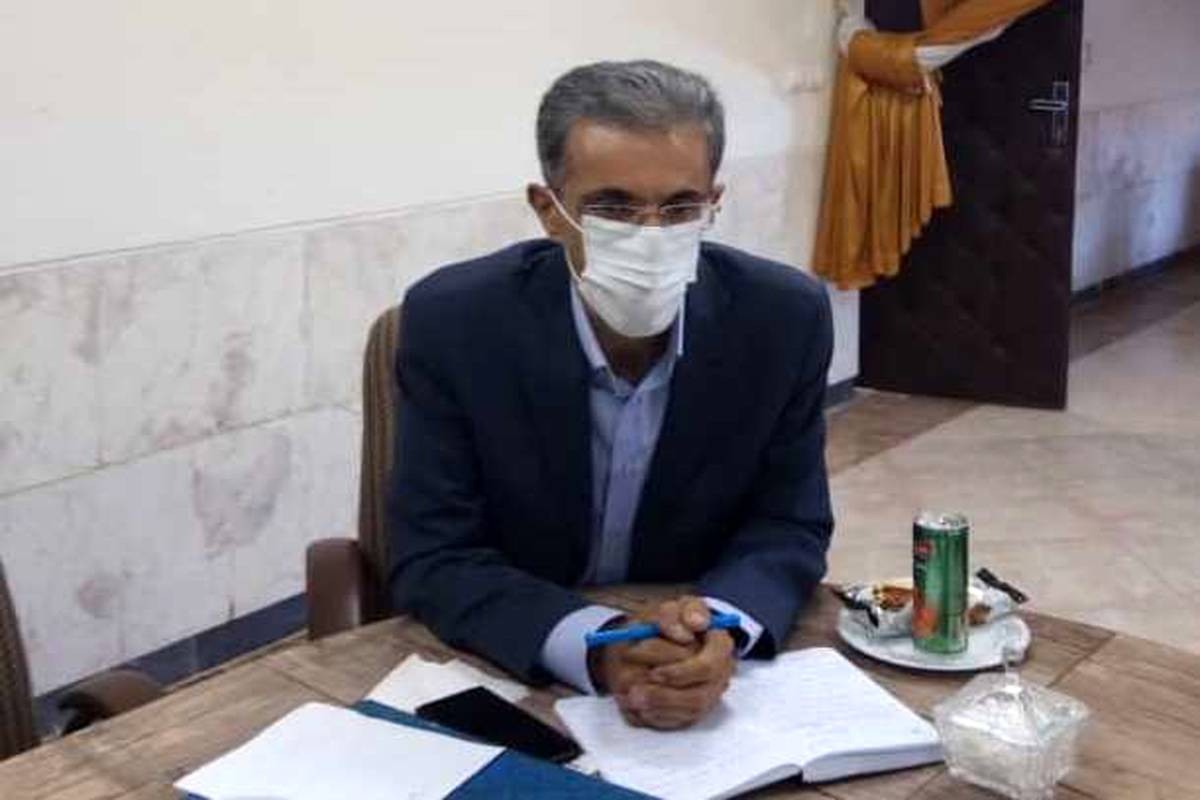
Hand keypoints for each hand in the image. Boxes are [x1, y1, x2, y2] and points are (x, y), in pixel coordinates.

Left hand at [591, 596, 736, 729]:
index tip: (654, 673)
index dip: (682, 672)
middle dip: (664, 696)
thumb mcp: (667, 609)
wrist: (651, 638)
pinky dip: (654, 716)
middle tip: (635, 692)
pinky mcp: (694, 709)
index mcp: (719, 644)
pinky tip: (635, 706)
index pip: (708, 666)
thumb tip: (691, 627)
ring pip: (686, 712)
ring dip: (657, 708)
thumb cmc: (664, 624)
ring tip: (630, 699)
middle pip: (698, 696)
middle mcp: (719, 673)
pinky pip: (678, 721)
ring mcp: (709, 694)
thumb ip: (675, 614)